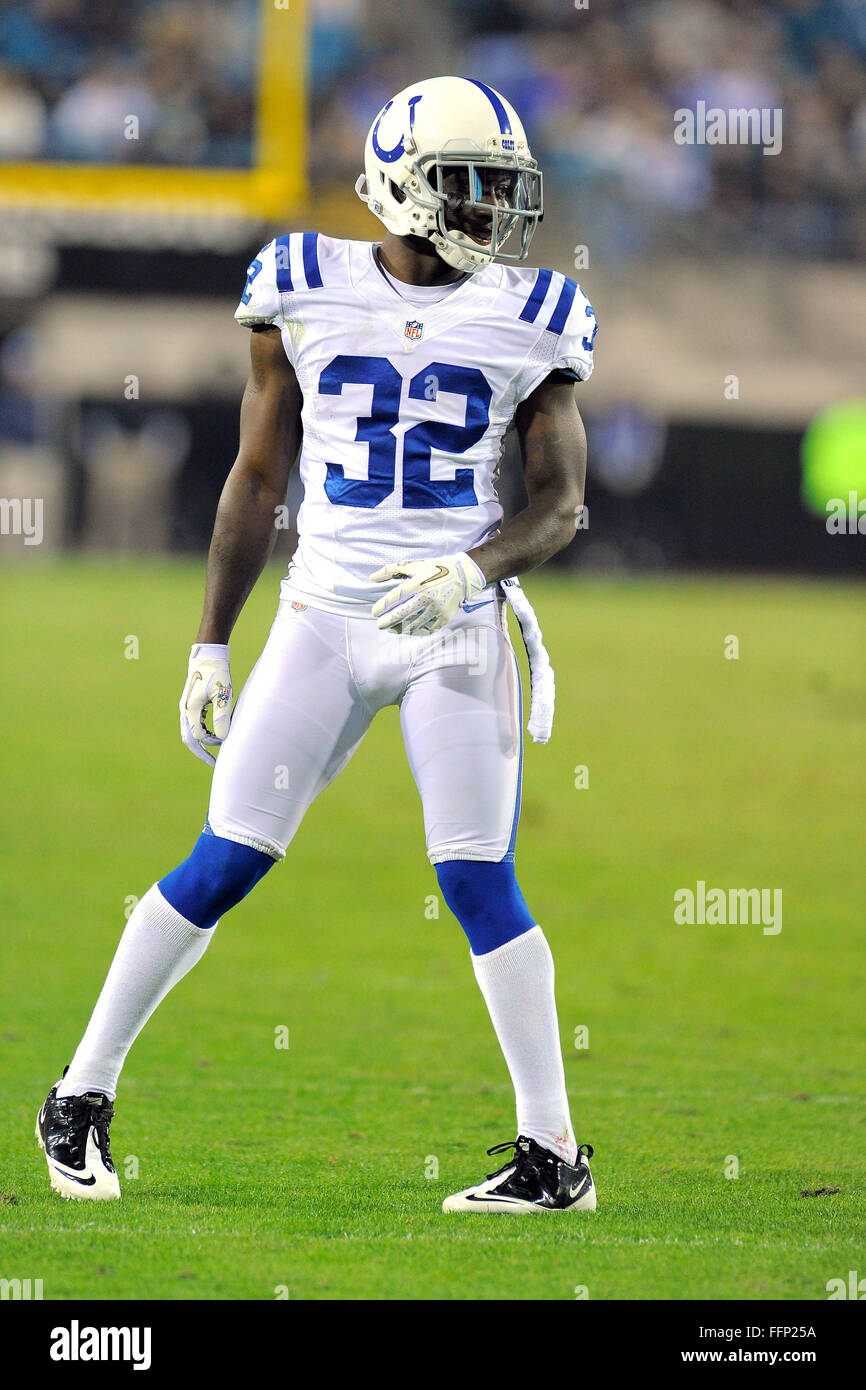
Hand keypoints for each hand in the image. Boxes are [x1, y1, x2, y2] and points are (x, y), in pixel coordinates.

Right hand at [180, 644, 232, 764]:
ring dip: (200, 742)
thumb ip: (222, 717)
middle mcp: (185, 710)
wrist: (208, 656)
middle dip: (200, 752)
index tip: (225, 742)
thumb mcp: (224, 695)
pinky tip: (212, 734)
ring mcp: (186, 707)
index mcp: (191, 709)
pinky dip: (200, 732)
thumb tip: (222, 739)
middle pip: (188, 738)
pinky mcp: (190, 703)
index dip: (211, 743)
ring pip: (188, 732)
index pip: (198, 736)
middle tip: (213, 763)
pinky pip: (192, 723)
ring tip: (213, 750)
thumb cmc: (218, 674)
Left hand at [370, 553, 485, 634]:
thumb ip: (391, 570)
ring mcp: (436, 609)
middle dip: (387, 622)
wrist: (463, 575)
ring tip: (391, 629)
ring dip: (400, 628)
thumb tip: (372, 578)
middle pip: (401, 614)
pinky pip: (427, 629)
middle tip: (379, 625)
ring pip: (413, 625)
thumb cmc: (436, 568)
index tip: (374, 612)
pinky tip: (408, 630)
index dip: (382, 607)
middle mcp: (426, 597)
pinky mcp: (444, 617)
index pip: (394, 598)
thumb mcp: (414, 565)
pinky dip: (416, 631)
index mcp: (418, 583)